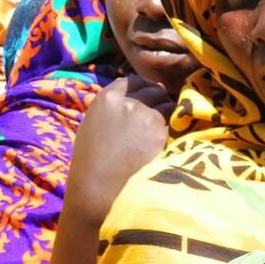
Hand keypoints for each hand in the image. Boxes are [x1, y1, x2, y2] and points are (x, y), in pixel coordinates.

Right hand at [66, 74, 173, 228]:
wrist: (99, 183)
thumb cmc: (91, 160)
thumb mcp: (93, 124)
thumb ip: (111, 109)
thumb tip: (127, 102)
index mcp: (106, 98)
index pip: (131, 80)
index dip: (143, 86)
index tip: (149, 93)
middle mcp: (127, 101)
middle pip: (153, 89)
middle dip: (159, 97)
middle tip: (162, 108)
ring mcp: (145, 114)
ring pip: (167, 103)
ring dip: (168, 111)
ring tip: (165, 123)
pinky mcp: (159, 130)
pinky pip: (173, 121)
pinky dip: (173, 125)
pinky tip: (169, 135)